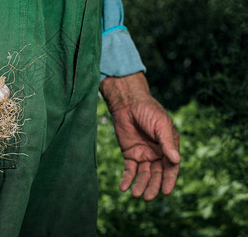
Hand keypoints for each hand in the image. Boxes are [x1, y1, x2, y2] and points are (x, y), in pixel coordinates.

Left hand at [99, 72, 179, 200]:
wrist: (128, 103)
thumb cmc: (148, 111)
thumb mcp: (160, 125)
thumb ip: (167, 143)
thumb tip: (176, 160)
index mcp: (169, 147)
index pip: (171, 167)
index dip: (169, 180)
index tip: (166, 191)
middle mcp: (157, 154)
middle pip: (156, 174)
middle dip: (153, 186)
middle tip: (148, 198)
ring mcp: (143, 154)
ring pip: (143, 174)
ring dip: (140, 185)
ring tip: (136, 195)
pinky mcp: (130, 154)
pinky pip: (129, 169)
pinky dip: (127, 178)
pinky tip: (123, 187)